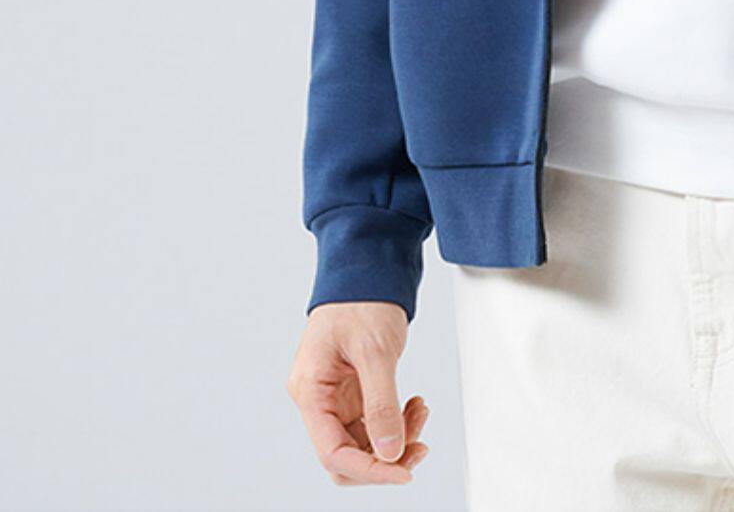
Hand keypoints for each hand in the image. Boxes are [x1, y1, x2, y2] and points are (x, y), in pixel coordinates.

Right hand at [287, 301, 431, 484]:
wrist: (369, 265)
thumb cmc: (361, 298)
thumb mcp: (375, 351)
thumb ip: (381, 404)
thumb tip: (390, 453)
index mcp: (310, 390)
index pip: (333, 452)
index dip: (369, 469)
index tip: (404, 471)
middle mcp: (318, 399)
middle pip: (345, 456)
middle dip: (384, 458)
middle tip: (420, 445)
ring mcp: (336, 396)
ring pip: (363, 442)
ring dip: (395, 438)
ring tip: (421, 412)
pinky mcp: (354, 390)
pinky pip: (373, 422)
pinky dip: (396, 420)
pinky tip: (415, 404)